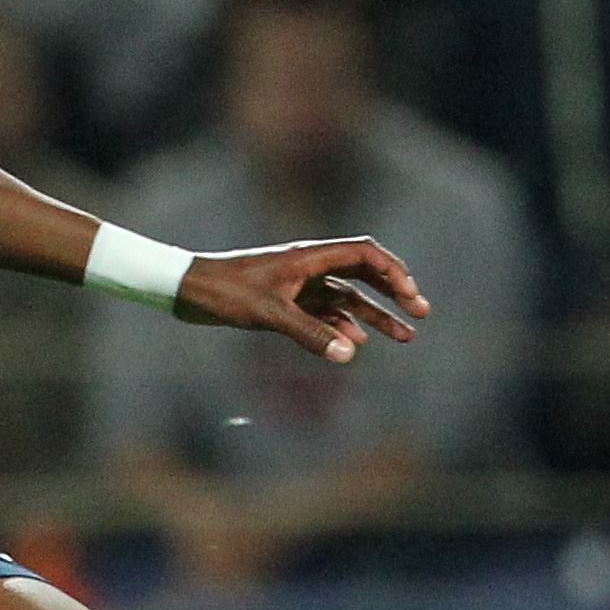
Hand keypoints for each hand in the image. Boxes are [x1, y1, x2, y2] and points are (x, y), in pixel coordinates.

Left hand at [172, 237, 426, 363]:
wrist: (187, 290)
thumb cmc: (226, 293)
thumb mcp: (270, 315)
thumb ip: (310, 335)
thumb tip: (350, 355)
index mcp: (309, 257)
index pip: (364, 254)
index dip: (393, 271)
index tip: (411, 296)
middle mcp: (308, 265)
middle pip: (363, 273)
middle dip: (394, 293)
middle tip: (422, 313)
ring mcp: (297, 283)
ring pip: (346, 296)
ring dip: (374, 315)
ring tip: (404, 337)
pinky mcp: (284, 300)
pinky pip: (324, 310)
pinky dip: (342, 324)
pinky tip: (356, 342)